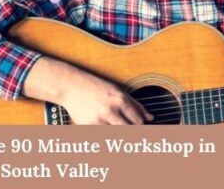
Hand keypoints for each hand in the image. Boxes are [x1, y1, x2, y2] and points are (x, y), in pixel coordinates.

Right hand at [23, 57, 152, 124]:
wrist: (72, 87)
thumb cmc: (97, 88)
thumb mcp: (119, 91)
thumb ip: (136, 105)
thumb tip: (151, 118)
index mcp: (121, 100)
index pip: (138, 121)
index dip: (141, 127)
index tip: (142, 130)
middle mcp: (111, 110)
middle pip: (129, 130)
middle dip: (133, 134)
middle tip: (134, 136)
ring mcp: (99, 119)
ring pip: (116, 135)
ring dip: (120, 136)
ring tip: (118, 130)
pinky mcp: (88, 126)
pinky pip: (102, 136)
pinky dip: (107, 136)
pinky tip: (107, 130)